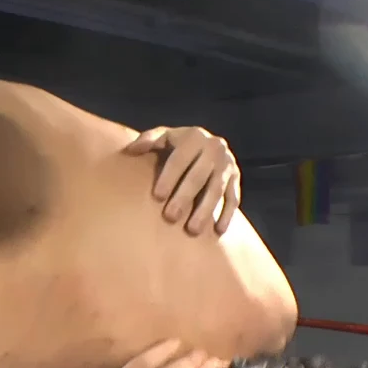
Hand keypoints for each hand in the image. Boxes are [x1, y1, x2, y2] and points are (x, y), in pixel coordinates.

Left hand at [125, 126, 241, 235]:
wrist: (208, 144)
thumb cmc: (177, 145)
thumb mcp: (163, 137)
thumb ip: (148, 141)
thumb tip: (130, 150)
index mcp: (194, 136)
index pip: (179, 159)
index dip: (168, 177)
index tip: (157, 197)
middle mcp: (214, 148)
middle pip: (198, 176)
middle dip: (184, 197)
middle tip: (170, 217)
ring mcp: (227, 164)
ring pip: (217, 189)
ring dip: (205, 210)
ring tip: (192, 230)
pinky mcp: (236, 178)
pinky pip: (233, 198)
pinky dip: (227, 214)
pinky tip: (218, 230)